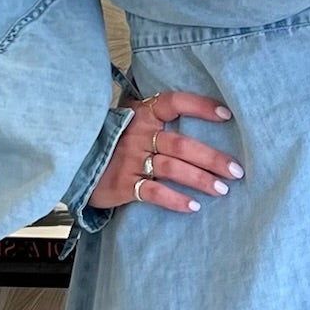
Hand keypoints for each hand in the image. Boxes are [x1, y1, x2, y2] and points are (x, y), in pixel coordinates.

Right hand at [89, 88, 244, 212]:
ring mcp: (130, 160)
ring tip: (222, 190)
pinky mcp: (123, 184)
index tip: (227, 116)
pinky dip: (175, 200)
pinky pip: (154, 192)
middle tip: (236, 171)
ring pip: (172, 168)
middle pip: (181, 144)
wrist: (73, 162)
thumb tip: (201, 115)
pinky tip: (193, 207)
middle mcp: (138, 134)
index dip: (201, 106)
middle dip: (212, 158)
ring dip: (201, 180)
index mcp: (142, 113)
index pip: (175, 102)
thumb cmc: (111, 141)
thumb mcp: (128, 119)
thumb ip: (155, 116)